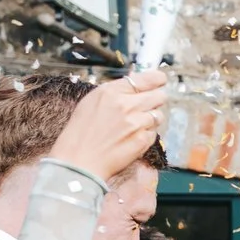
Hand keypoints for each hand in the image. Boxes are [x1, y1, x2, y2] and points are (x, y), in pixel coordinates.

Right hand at [48, 69, 169, 184]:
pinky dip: (147, 135)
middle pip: (159, 96)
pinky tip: (132, 138)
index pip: (147, 79)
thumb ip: (116, 91)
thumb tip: (134, 82)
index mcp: (112, 92)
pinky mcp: (142, 140)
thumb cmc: (81, 131)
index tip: (160, 81)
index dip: (157, 79)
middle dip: (155, 100)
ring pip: (159, 115)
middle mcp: (127, 105)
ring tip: (134, 126)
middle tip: (146, 106)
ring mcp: (136, 123)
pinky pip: (154, 133)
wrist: (78, 160)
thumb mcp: (92, 102)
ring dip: (151, 119)